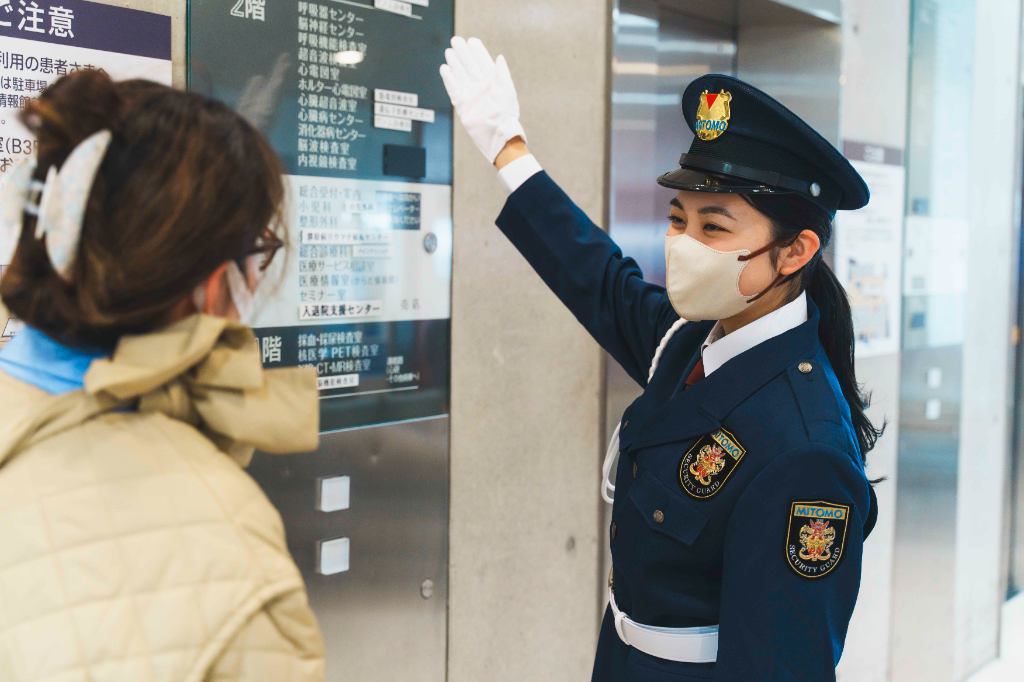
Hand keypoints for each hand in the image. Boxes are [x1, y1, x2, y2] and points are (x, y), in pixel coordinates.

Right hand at [440, 36, 527, 164]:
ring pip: (460, 75)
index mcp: (493, 82)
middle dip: (463, 53)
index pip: (483, 63)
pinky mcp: (462, 105)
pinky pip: (453, 89)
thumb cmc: (505, 113)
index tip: (471, 41)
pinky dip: (449, 79)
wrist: (498, 134)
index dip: (477, 51)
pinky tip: (444, 69)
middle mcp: (481, 87)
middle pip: (469, 66)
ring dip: (455, 63)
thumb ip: (502, 74)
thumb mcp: (507, 91)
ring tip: (449, 52)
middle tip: (455, 40)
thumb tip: (499, 57)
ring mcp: (471, 95)